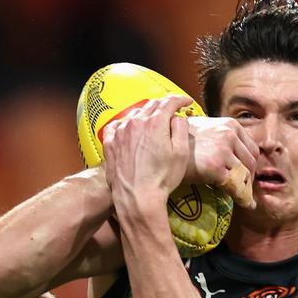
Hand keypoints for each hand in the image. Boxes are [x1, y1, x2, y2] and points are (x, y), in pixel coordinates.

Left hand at [102, 95, 191, 216]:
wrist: (137, 197)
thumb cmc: (162, 178)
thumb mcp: (181, 154)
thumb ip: (181, 129)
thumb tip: (177, 117)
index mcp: (155, 122)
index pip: (169, 102)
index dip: (180, 99)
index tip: (187, 102)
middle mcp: (136, 122)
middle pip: (152, 105)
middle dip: (164, 105)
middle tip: (173, 110)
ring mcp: (120, 132)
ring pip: (135, 114)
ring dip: (146, 114)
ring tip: (153, 120)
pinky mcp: (110, 143)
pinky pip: (117, 125)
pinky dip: (126, 123)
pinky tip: (130, 128)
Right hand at [186, 116, 257, 208]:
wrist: (160, 151)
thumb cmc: (178, 142)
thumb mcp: (203, 129)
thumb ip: (221, 136)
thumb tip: (233, 152)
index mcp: (230, 124)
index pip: (251, 147)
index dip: (250, 164)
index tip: (245, 175)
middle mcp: (229, 134)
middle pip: (252, 161)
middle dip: (249, 177)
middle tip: (244, 188)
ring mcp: (223, 150)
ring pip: (245, 174)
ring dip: (246, 188)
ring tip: (244, 197)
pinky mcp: (216, 167)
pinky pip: (236, 186)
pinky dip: (241, 197)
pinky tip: (244, 203)